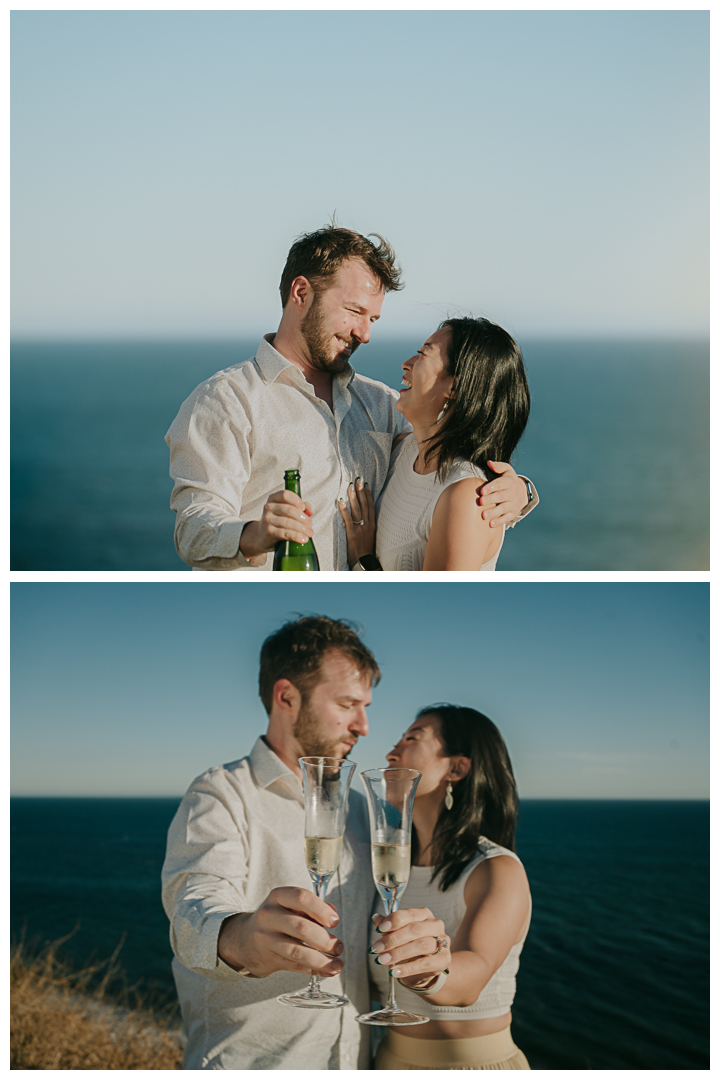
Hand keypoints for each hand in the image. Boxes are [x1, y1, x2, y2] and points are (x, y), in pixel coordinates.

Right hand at [217, 887, 343, 978]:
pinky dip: (314, 969)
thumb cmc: (276, 919)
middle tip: (338, 946)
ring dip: (321, 960)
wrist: (245, 939)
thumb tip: (333, 915)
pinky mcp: (268, 959)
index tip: (335, 921)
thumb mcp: (289, 905)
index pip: (302, 898)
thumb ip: (313, 907)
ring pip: (297, 951)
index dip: (321, 910)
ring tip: (337, 963)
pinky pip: (295, 965)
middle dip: (325, 939)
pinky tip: (327, 969)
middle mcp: (269, 915)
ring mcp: (265, 938)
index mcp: (278, 896)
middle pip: (301, 927)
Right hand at [239, 490, 313, 558]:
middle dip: (303, 518)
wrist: (262, 537)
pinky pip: (285, 533)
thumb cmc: (278, 522)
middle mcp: (268, 507)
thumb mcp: (286, 511)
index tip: (304, 508)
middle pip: (289, 510)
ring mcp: (267, 520)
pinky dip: (297, 536)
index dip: (296, 500)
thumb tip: (309, 512)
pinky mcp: (269, 532)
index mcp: (273, 498)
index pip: (285, 495)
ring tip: (309, 532)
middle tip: (310, 524)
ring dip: (302, 528)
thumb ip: (300, 507)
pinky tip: (303, 539)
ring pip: (289, 522)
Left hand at [338, 478, 375, 565]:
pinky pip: (348, 519)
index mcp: (373, 524)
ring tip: (350, 486)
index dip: (368, 494)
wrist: (364, 562)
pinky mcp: (352, 534)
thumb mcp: (370, 535)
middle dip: (360, 491)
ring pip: (357, 509)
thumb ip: (366, 525)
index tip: (365, 485)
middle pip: (364, 504)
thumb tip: (361, 516)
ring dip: (353, 497)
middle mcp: (368, 524)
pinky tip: (341, 501)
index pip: (371, 506)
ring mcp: (360, 528)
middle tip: (357, 480)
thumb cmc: (366, 550)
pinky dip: (344, 509)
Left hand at [369, 908, 450, 986]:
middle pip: (414, 930)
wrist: (427, 967)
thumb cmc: (411, 945)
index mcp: (424, 914)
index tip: (379, 929)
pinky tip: (394, 971)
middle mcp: (435, 925)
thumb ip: (389, 927)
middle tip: (377, 948)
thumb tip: (377, 920)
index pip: (409, 914)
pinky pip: (424, 964)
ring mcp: (442, 942)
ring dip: (398, 953)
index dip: (393, 921)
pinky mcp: (444, 960)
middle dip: (393, 939)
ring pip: (421, 945)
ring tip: (383, 960)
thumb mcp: (399, 934)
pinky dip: (407, 968)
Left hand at [476, 462, 526, 526]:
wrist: (522, 492)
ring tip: (484, 515)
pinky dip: (499, 521)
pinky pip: (506, 518)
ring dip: (494, 512)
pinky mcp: (512, 513)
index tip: (482, 491)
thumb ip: (498, 466)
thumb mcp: (506, 470)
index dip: (491, 487)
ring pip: (503, 508)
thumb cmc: (508, 479)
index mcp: (510, 481)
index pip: (500, 484)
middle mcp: (513, 493)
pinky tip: (491, 524)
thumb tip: (489, 463)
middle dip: (491, 499)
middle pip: (501, 496)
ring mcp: (513, 504)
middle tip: (481, 502)